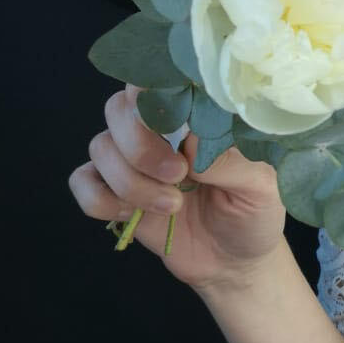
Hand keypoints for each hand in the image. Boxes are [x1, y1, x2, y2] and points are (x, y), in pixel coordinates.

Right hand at [69, 85, 286, 291]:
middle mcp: (158, 128)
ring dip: (131, 181)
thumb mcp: (261, 187)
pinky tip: (133, 215)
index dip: (154, 90)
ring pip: (100, 146)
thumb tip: (193, 142)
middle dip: (140, 144)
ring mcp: (132, 159)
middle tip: (177, 174)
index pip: (160, 78)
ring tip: (174, 205)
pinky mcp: (113, 192)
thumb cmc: (254, 213)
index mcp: (196, 113)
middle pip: (119, 107)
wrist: (233, 264)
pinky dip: (101, 199)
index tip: (170, 121)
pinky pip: (82, 181)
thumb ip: (231, 161)